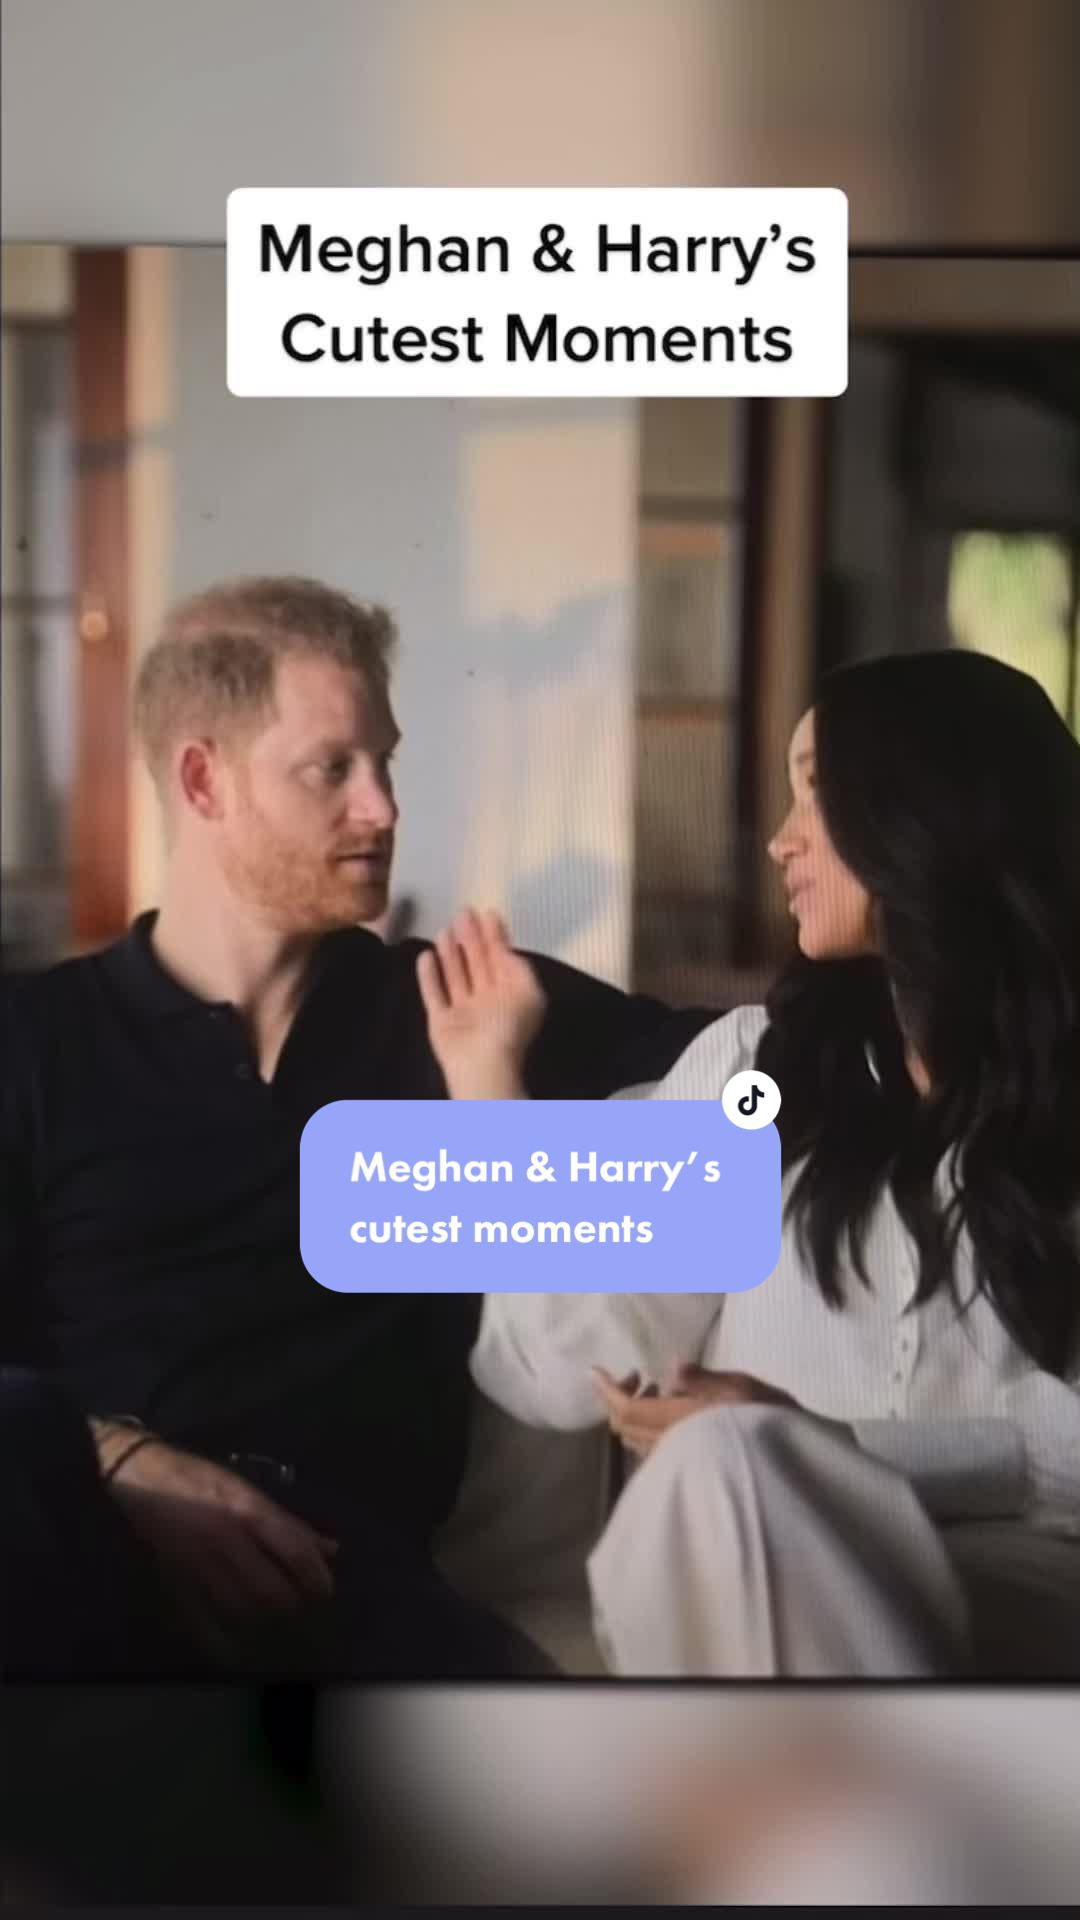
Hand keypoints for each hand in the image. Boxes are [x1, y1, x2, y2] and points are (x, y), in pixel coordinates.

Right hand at [104, 1439, 338, 1664]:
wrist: (137, 1477)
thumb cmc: (197, 1480)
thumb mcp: (246, 1490)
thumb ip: (288, 1523)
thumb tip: (330, 1549)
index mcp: (247, 1511)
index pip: (295, 1551)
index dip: (316, 1577)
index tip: (324, 1589)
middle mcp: (226, 1540)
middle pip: (272, 1590)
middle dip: (291, 1602)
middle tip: (298, 1602)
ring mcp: (198, 1566)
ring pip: (243, 1611)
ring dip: (264, 1619)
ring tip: (272, 1617)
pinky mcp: (174, 1584)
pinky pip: (204, 1626)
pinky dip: (225, 1643)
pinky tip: (238, 1646)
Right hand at [416, 906, 546, 1097]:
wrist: (483, 1064)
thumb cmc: (508, 1026)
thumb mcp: (529, 992)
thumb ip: (519, 968)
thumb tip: (508, 951)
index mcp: (511, 995)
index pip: (503, 959)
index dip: (496, 936)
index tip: (488, 913)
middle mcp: (488, 1001)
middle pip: (479, 963)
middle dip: (472, 938)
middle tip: (463, 912)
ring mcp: (463, 1012)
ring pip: (456, 976)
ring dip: (451, 953)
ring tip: (445, 929)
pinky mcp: (440, 1021)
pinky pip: (433, 994)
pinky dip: (429, 976)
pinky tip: (426, 955)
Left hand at [592, 1363, 800, 1458]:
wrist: (792, 1469)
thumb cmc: (772, 1423)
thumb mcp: (744, 1390)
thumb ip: (703, 1379)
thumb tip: (670, 1367)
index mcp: (678, 1424)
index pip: (626, 1412)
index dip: (607, 1391)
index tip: (594, 1370)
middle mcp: (670, 1447)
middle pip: (625, 1427)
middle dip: (621, 1398)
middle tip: (641, 1376)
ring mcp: (678, 1464)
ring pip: (637, 1441)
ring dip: (636, 1413)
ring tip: (659, 1391)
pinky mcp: (689, 1472)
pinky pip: (653, 1450)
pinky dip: (649, 1428)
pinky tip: (674, 1415)